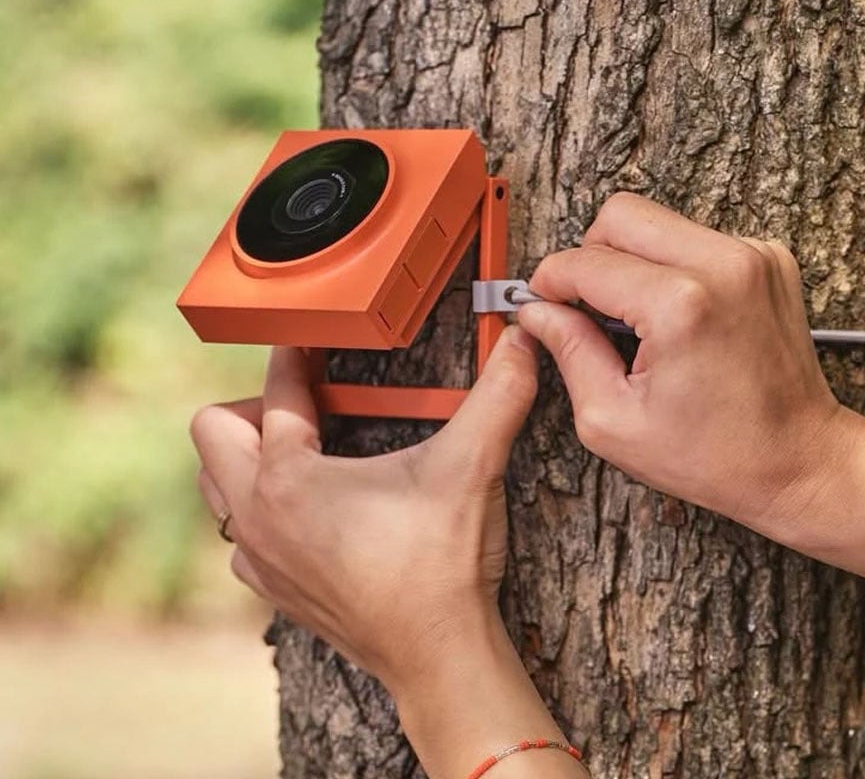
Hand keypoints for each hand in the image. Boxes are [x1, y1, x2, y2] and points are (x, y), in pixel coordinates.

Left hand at [189, 326, 538, 692]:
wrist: (439, 655)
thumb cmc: (442, 565)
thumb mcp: (470, 466)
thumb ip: (498, 394)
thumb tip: (523, 342)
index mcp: (288, 479)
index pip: (277, 392)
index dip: (297, 355)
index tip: (312, 338)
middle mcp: (258, 517)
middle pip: (213, 432)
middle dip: (256, 405)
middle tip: (311, 403)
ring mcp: (261, 559)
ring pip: (217, 487)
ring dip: (249, 459)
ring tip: (308, 449)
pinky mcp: (276, 591)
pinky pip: (242, 535)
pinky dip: (263, 510)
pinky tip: (316, 509)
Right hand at [516, 193, 843, 537]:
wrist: (800, 460)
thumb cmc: (720, 455)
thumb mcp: (615, 421)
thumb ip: (568, 353)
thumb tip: (539, 312)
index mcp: (680, 305)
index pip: (586, 262)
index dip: (550, 283)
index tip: (542, 303)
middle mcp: (722, 265)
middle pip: (621, 214)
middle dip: (590, 256)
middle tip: (587, 305)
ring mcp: (752, 256)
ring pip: (659, 221)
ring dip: (634, 260)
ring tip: (638, 319)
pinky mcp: (770, 259)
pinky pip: (697, 238)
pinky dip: (675, 267)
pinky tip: (679, 317)